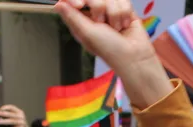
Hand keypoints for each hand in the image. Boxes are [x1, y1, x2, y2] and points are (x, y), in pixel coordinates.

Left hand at [0, 104, 29, 126]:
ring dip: (4, 121)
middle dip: (3, 113)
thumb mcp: (14, 118)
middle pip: (11, 114)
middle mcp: (21, 116)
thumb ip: (8, 116)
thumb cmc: (17, 124)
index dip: (5, 107)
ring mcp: (22, 122)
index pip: (11, 107)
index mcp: (19, 111)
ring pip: (12, 121)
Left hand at [56, 0, 170, 109]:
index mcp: (81, 21)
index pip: (75, 0)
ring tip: (116, 28)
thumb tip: (57, 4)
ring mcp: (109, 11)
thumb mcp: (87, 33)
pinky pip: (123, 0)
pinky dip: (124, 12)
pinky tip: (124, 25)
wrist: (134, 55)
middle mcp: (94, 15)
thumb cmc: (110, 50)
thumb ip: (72, 16)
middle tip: (102, 22)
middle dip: (100, 7)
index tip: (80, 4)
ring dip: (114, 13)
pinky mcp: (123, 9)